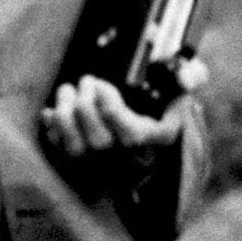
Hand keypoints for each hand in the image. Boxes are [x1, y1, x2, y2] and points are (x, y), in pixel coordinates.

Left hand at [42, 68, 195, 157]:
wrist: (139, 144)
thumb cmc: (159, 110)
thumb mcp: (179, 92)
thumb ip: (190, 77)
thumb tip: (187, 76)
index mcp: (154, 140)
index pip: (129, 134)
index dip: (109, 106)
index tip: (100, 84)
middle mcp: (127, 159)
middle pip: (98, 140)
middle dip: (84, 104)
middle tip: (86, 81)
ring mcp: (101, 165)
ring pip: (74, 147)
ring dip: (64, 114)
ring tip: (67, 91)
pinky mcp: (79, 164)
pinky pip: (58, 150)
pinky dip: (51, 128)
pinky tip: (53, 110)